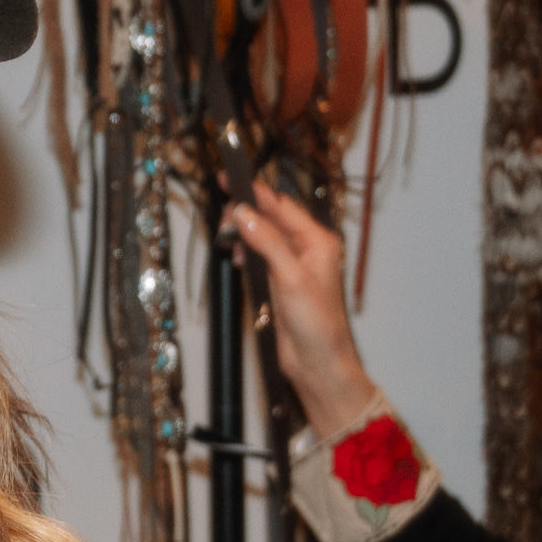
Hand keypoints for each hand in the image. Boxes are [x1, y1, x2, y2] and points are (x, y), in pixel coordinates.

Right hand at [222, 179, 388, 437]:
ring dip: (242, 235)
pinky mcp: (278, 284)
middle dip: (245, 214)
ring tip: (227, 238)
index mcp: (318, 242)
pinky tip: (236, 258)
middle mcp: (305, 250)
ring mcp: (291, 267)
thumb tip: (245, 215)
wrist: (318, 363)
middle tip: (223, 216)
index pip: (281, 206)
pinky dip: (244, 254)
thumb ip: (267, 242)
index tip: (231, 178)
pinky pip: (256, 258)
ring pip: (260, 238)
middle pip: (269, 219)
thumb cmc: (319, 326)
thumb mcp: (291, 278)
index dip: (255, 192)